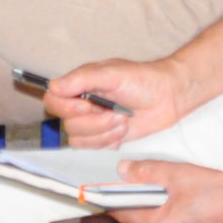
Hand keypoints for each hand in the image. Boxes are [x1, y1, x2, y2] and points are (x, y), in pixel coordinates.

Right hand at [45, 57, 188, 145]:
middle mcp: (82, 104)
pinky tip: (123, 130)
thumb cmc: (143, 80)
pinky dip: (109, 141)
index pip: (53, 100)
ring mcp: (93, 123)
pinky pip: (93, 149)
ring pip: (79, 140)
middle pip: (67, 124)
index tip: (88, 105)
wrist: (169, 97)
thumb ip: (82, 79)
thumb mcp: (112, 73)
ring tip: (123, 120)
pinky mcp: (104, 138)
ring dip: (104, 133)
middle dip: (95, 122)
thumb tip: (54, 86)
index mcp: (80, 85)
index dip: (68, 108)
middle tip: (117, 112)